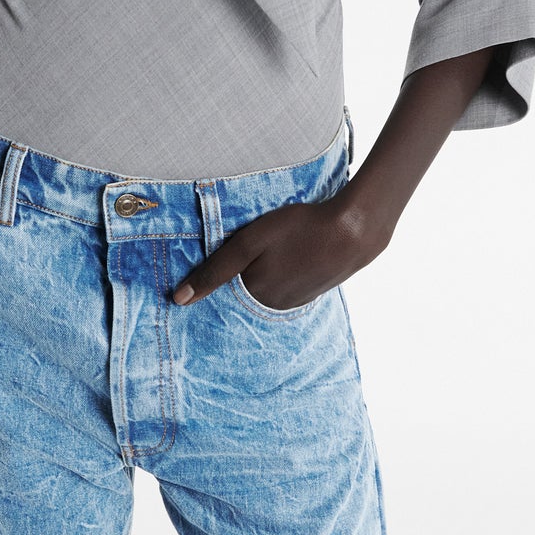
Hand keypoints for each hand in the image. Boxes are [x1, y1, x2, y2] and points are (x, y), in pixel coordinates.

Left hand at [170, 179, 393, 311]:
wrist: (355, 230)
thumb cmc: (299, 229)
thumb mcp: (249, 243)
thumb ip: (215, 270)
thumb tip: (179, 300)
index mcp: (254, 295)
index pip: (223, 298)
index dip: (213, 286)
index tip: (201, 282)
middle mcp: (273, 305)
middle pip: (246, 296)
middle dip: (237, 284)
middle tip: (246, 259)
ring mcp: (296, 300)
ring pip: (268, 292)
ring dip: (263, 279)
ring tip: (269, 257)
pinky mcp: (314, 290)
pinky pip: (288, 288)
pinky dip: (283, 276)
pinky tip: (290, 259)